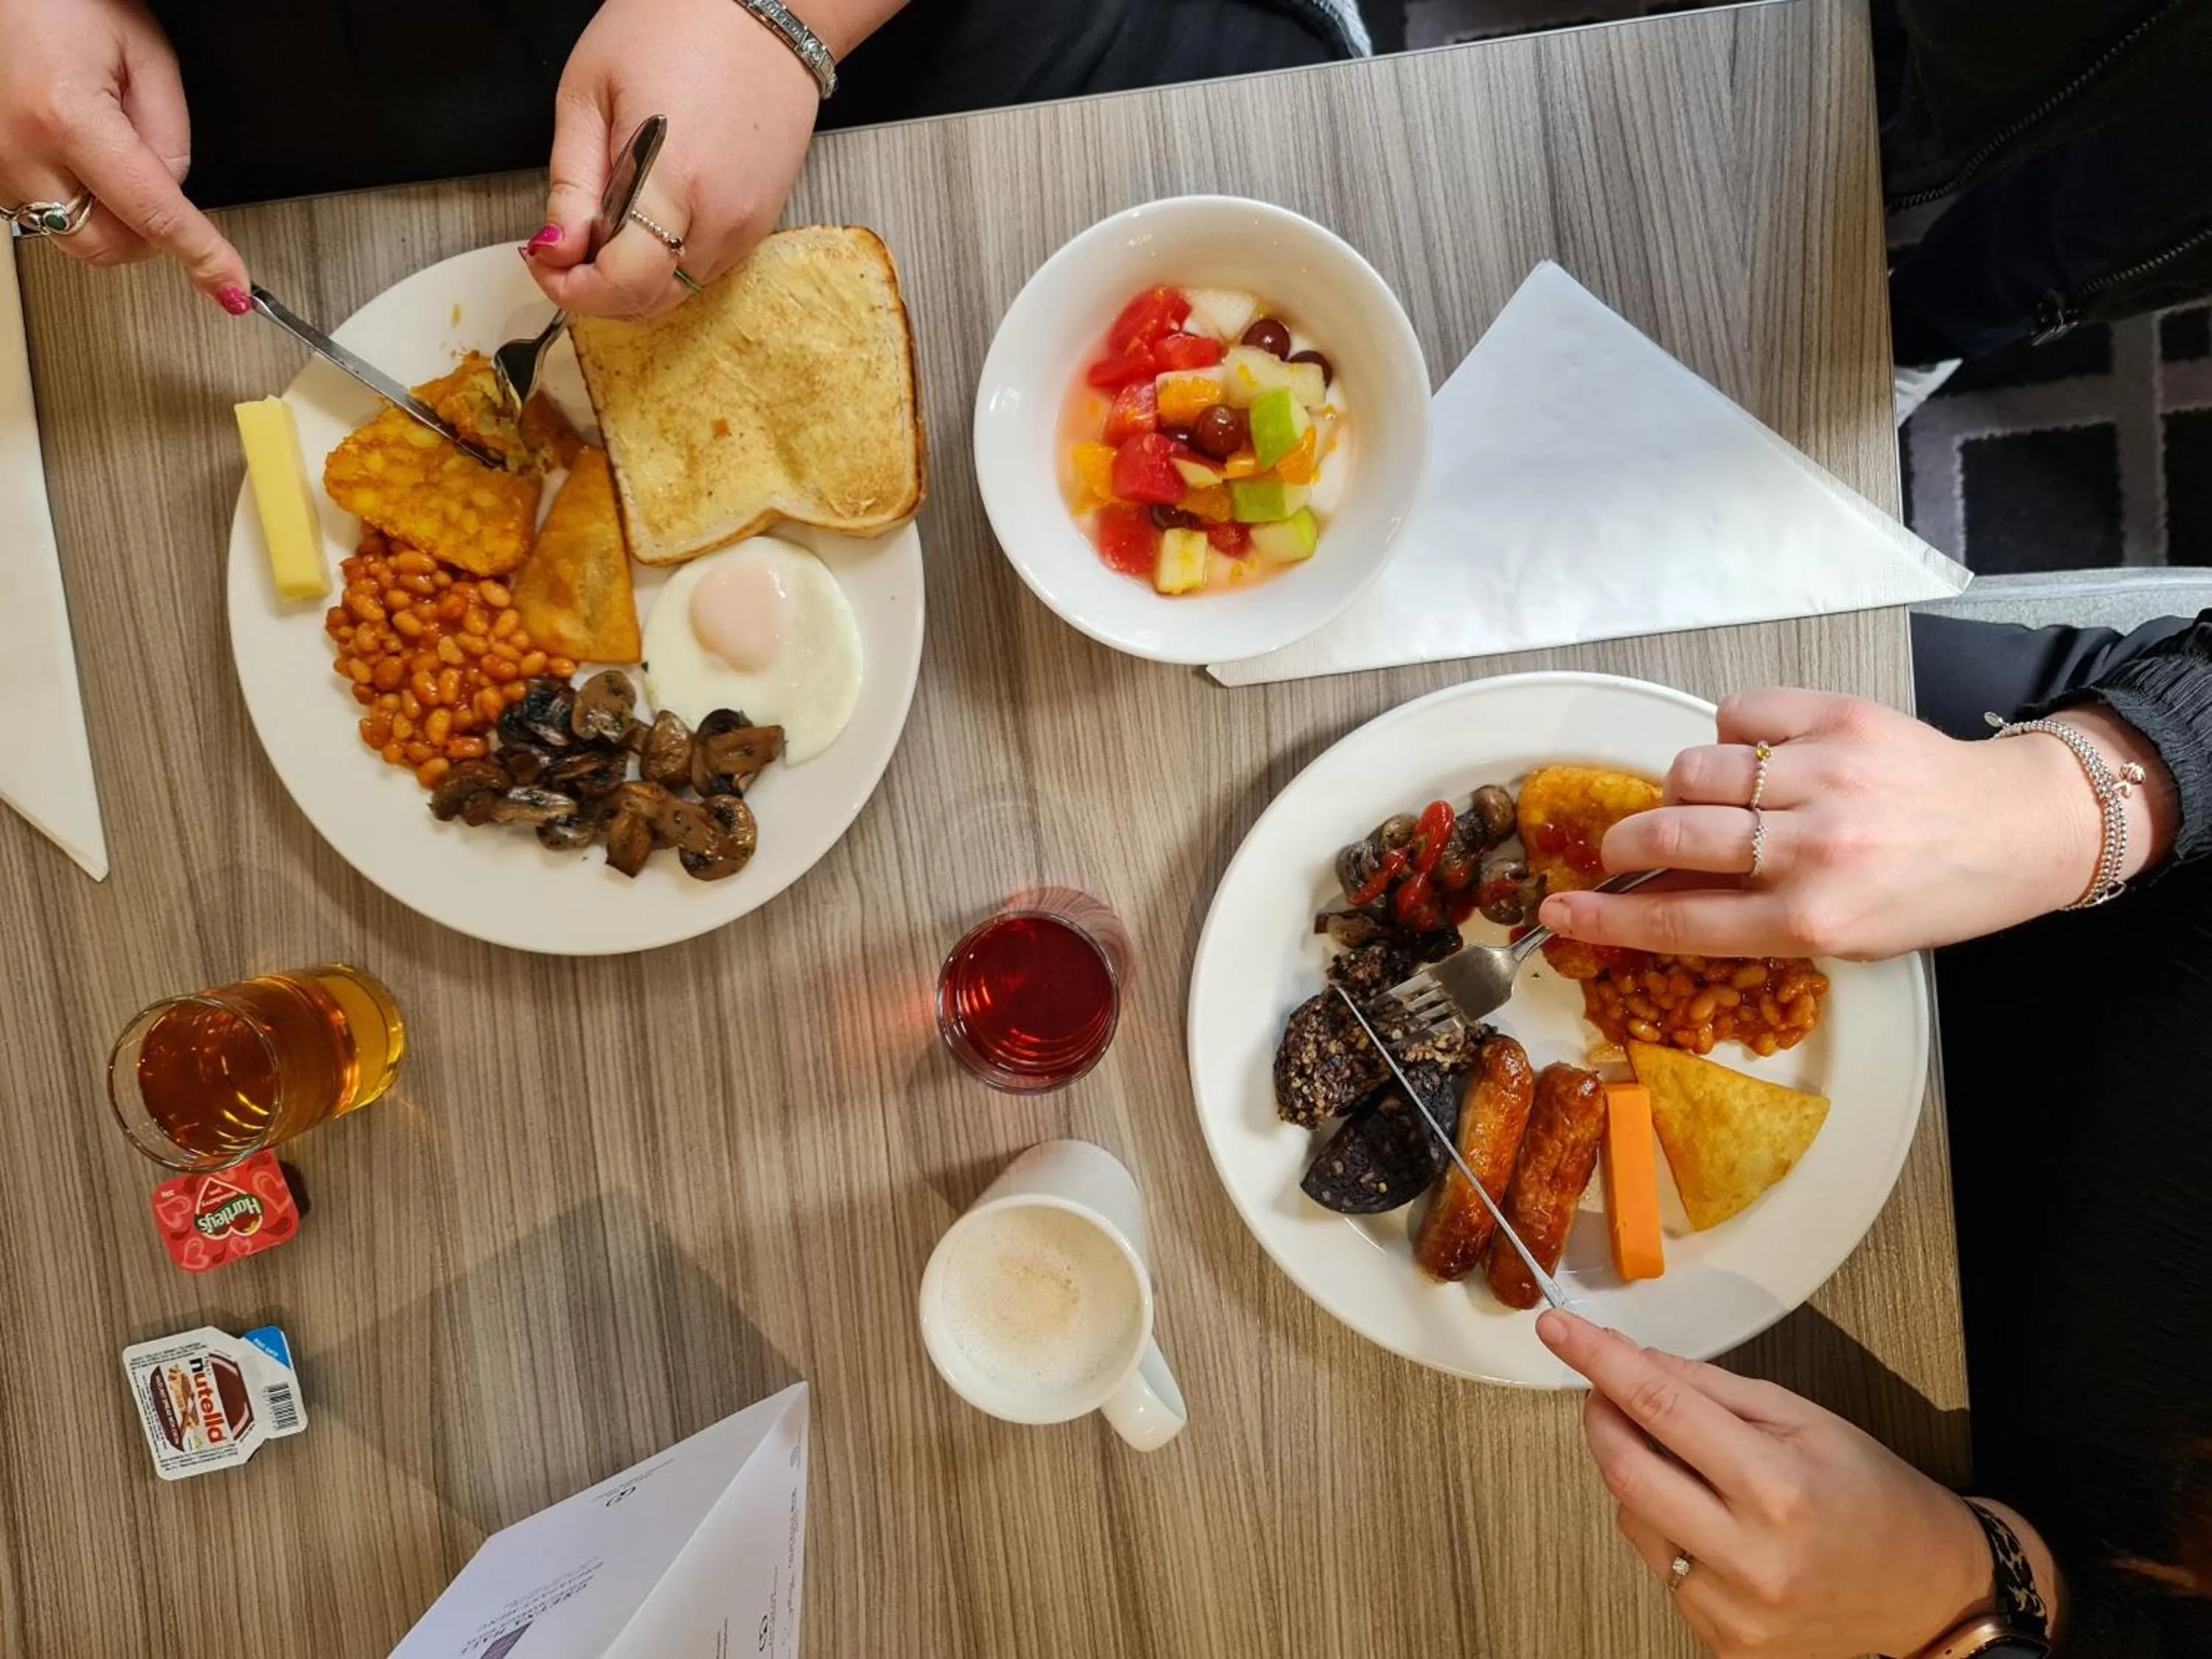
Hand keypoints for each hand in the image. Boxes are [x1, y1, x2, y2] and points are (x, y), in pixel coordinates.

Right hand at [0, 0, 246, 307]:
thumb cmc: (64, 0)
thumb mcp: (146, 54)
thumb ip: (170, 134)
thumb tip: (176, 192)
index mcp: (66, 115)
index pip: (153, 213)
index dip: (201, 254)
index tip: (228, 284)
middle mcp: (17, 146)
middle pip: (106, 245)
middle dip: (149, 235)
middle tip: (164, 192)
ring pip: (71, 235)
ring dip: (109, 215)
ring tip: (109, 150)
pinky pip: (41, 211)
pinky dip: (75, 199)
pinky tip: (78, 153)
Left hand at [529, 0, 828, 319]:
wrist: (764, 8)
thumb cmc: (677, 26)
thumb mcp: (591, 92)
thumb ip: (572, 183)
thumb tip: (557, 249)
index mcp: (675, 181)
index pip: (622, 284)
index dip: (572, 289)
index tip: (546, 261)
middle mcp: (722, 218)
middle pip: (650, 301)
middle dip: (597, 290)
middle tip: (565, 247)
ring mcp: (749, 225)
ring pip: (678, 292)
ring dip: (633, 278)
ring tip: (609, 220)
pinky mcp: (762, 221)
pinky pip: (705, 268)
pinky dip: (667, 260)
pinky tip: (650, 214)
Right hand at [1538, 689, 2176, 959]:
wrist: (2016, 829)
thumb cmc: (1927, 893)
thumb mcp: (1838, 935)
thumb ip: (1744, 917)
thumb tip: (1651, 898)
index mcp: (1814, 918)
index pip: (1680, 921)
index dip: (1607, 919)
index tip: (1559, 914)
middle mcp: (1816, 849)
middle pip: (1673, 837)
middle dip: (1624, 844)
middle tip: (1620, 849)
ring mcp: (1826, 777)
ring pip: (1696, 769)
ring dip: (1684, 788)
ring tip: (1712, 799)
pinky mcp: (1838, 718)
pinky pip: (1739, 714)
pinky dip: (1731, 734)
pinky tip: (1756, 756)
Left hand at [1539, 1309, 2046, 1658]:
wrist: (1929, 1594)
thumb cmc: (1874, 1497)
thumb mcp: (1805, 1419)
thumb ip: (1711, 1390)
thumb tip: (1633, 1359)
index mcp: (1777, 1487)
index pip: (1658, 1406)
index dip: (1598, 1360)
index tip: (1558, 1329)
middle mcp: (1751, 1555)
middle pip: (1624, 1470)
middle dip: (1600, 1416)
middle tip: (1604, 1387)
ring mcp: (1733, 1609)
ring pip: (1632, 1518)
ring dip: (1634, 1474)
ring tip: (1685, 1462)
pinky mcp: (1723, 1642)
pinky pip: (1660, 1565)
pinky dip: (1664, 1526)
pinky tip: (1707, 1517)